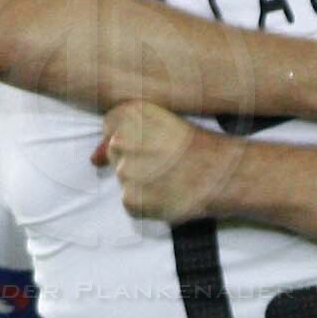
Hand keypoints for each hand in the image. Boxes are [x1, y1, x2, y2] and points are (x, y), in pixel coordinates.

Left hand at [95, 101, 230, 223]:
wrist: (223, 174)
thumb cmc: (198, 147)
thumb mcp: (163, 127)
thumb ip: (122, 135)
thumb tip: (93, 159)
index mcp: (131, 114)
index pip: (110, 127)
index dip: (133, 139)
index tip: (152, 144)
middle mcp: (122, 140)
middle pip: (116, 154)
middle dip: (136, 160)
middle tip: (166, 163)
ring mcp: (125, 172)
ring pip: (124, 179)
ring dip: (143, 182)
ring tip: (171, 178)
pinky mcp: (131, 199)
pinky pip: (130, 202)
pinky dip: (147, 203)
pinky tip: (168, 194)